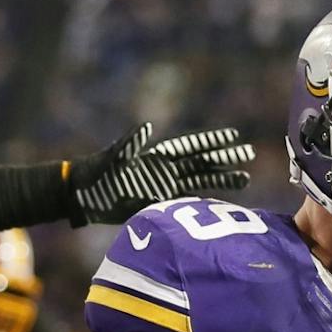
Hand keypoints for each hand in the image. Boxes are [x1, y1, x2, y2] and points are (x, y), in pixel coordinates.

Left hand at [65, 124, 254, 224]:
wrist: (82, 194)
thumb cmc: (94, 172)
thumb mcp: (110, 158)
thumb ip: (128, 145)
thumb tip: (147, 128)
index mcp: (155, 156)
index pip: (189, 147)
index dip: (211, 142)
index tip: (233, 135)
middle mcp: (164, 170)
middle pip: (201, 162)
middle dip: (225, 158)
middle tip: (249, 153)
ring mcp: (163, 186)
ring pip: (200, 181)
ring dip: (222, 180)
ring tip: (245, 178)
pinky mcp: (158, 203)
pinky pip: (187, 200)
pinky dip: (204, 200)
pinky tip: (222, 202)